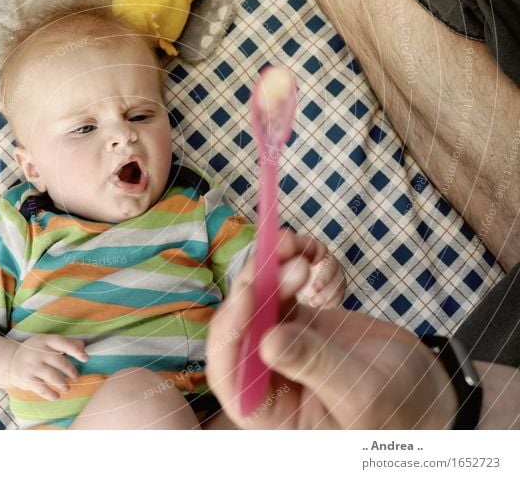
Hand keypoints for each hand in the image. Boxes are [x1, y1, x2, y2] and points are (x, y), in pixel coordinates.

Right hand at [8, 334, 88, 400]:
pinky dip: (51, 394)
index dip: (75, 350)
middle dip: (71, 371)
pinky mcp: (26, 380)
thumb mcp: (47, 343)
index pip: (62, 343)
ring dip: (63, 384)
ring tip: (67, 388)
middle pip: (60, 362)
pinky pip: (42, 389)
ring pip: (52, 376)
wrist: (10, 360)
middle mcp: (38, 352)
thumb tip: (83, 345)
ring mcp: (31, 366)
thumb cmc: (35, 351)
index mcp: (44, 340)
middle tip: (76, 377)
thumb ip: (64, 344)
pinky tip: (57, 396)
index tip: (85, 358)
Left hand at [206, 229, 456, 428]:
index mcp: (269, 410)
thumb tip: (268, 342)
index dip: (229, 332)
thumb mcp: (359, 395)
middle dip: (258, 287)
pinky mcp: (297, 321)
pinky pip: (282, 288)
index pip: (229, 373)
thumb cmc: (397, 411)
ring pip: (258, 300)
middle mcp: (265, 376)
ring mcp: (280, 344)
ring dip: (272, 267)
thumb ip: (314, 366)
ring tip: (298, 244)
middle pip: (241, 327)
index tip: (248, 293)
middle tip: (286, 256)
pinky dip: (292, 264)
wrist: (427, 391)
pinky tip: (311, 251)